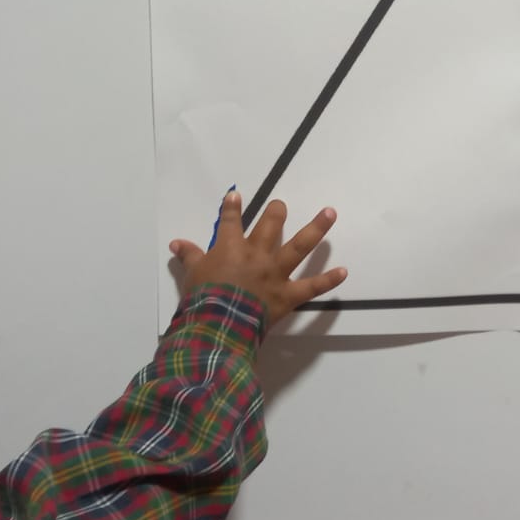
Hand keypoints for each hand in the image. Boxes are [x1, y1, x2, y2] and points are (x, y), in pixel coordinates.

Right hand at [168, 192, 346, 326]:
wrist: (220, 324)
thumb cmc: (204, 297)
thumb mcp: (191, 274)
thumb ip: (188, 256)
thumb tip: (176, 243)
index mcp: (231, 247)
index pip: (231, 221)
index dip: (232, 207)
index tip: (235, 195)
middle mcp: (257, 254)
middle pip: (271, 225)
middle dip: (277, 212)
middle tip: (281, 205)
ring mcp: (276, 273)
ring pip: (300, 246)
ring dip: (317, 229)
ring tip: (330, 213)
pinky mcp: (288, 295)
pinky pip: (312, 287)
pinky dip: (328, 280)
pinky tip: (343, 272)